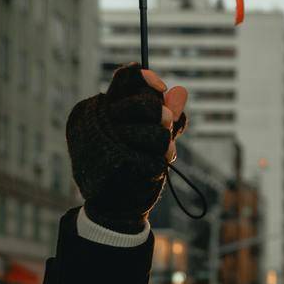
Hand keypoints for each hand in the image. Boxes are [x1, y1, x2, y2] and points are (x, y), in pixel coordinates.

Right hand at [65, 62, 189, 233]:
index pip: (124, 79)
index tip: (161, 86)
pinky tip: (158, 164)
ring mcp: (111, 144)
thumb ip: (164, 113)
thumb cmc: (129, 162)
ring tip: (165, 151)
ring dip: (166, 141)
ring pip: (158, 132)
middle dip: (163, 114)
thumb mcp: (147, 134)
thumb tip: (181, 91)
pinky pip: (158, 156)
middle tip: (167, 121)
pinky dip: (163, 159)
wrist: (112, 205)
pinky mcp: (123, 166)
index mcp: (103, 109)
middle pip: (146, 104)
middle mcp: (102, 123)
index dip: (145, 78)